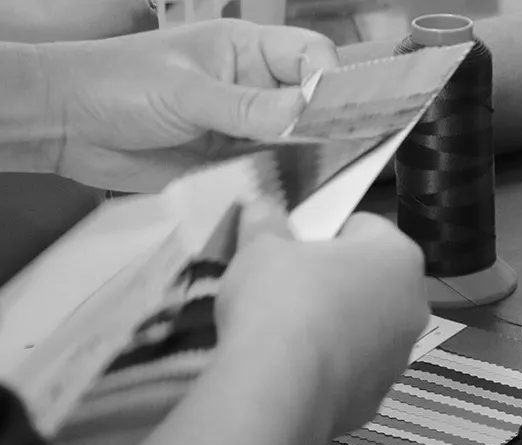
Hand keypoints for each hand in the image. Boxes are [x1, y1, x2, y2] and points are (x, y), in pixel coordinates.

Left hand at [41, 19, 338, 190]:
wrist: (64, 124)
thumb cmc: (115, 85)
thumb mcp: (185, 92)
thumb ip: (247, 107)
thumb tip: (306, 113)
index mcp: (247, 50)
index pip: (312, 56)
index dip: (330, 82)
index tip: (332, 116)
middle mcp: (254, 86)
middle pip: (313, 104)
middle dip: (324, 127)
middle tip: (328, 154)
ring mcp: (244, 126)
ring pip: (296, 143)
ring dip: (301, 161)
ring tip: (303, 178)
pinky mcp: (231, 162)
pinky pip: (269, 174)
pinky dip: (277, 184)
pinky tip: (279, 193)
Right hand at [217, 211, 428, 437]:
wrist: (280, 390)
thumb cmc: (279, 299)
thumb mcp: (260, 248)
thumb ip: (265, 223)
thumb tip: (261, 208)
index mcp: (398, 257)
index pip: (366, 228)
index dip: (326, 234)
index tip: (297, 250)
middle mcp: (414, 306)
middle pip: (373, 282)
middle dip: (338, 282)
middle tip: (291, 288)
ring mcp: (401, 357)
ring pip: (368, 329)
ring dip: (338, 326)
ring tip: (290, 334)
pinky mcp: (379, 399)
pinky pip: (353, 371)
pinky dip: (331, 368)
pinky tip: (296, 371)